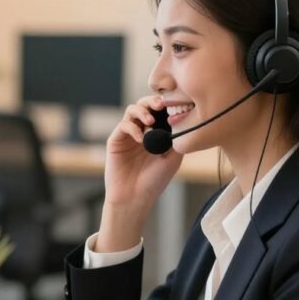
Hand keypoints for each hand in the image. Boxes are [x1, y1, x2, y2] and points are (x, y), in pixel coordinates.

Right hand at [97, 95, 183, 250]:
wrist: (135, 197)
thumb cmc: (155, 181)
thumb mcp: (173, 158)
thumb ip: (177, 138)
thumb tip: (182, 117)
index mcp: (157, 133)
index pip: (160, 111)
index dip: (166, 104)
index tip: (175, 103)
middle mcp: (142, 131)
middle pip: (145, 105)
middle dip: (153, 101)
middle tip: (161, 105)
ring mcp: (128, 135)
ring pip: (132, 110)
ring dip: (142, 111)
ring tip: (150, 121)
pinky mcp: (116, 140)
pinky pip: (123, 125)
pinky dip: (132, 127)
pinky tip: (141, 137)